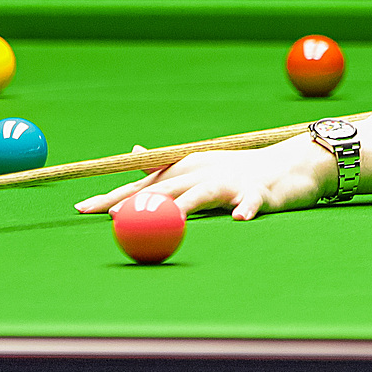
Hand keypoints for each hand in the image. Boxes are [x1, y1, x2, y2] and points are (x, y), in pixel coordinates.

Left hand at [75, 134, 338, 220]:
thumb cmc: (240, 170)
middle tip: (111, 219)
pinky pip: (251, 203)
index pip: (141, 184)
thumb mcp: (199, 164)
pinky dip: (245, 210)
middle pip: (163, 190)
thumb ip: (166, 165)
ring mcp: (230, 182)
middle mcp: (202, 172)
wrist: (290, 164)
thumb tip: (133, 152)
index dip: (111, 196)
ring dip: (183, 209)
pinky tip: (239, 219)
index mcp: (185, 168)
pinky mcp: (259, 193)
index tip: (81, 209)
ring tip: (167, 220)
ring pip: (202, 195)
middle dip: (134, 203)